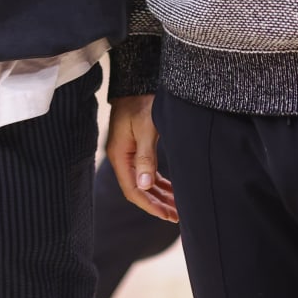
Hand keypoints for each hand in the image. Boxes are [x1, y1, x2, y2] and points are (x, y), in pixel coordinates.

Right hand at [107, 95, 176, 221]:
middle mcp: (122, 157)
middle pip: (139, 189)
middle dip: (157, 204)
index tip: (167, 215)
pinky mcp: (138, 146)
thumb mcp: (145, 128)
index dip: (150, 205)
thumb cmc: (142, 101)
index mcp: (120, 155)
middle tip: (176, 217)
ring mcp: (129, 152)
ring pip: (144, 181)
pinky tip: (171, 189)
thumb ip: (145, 157)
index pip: (133, 190)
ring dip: (160, 195)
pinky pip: (147, 171)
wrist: (138, 81)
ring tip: (177, 207)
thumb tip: (144, 186)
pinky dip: (159, 182)